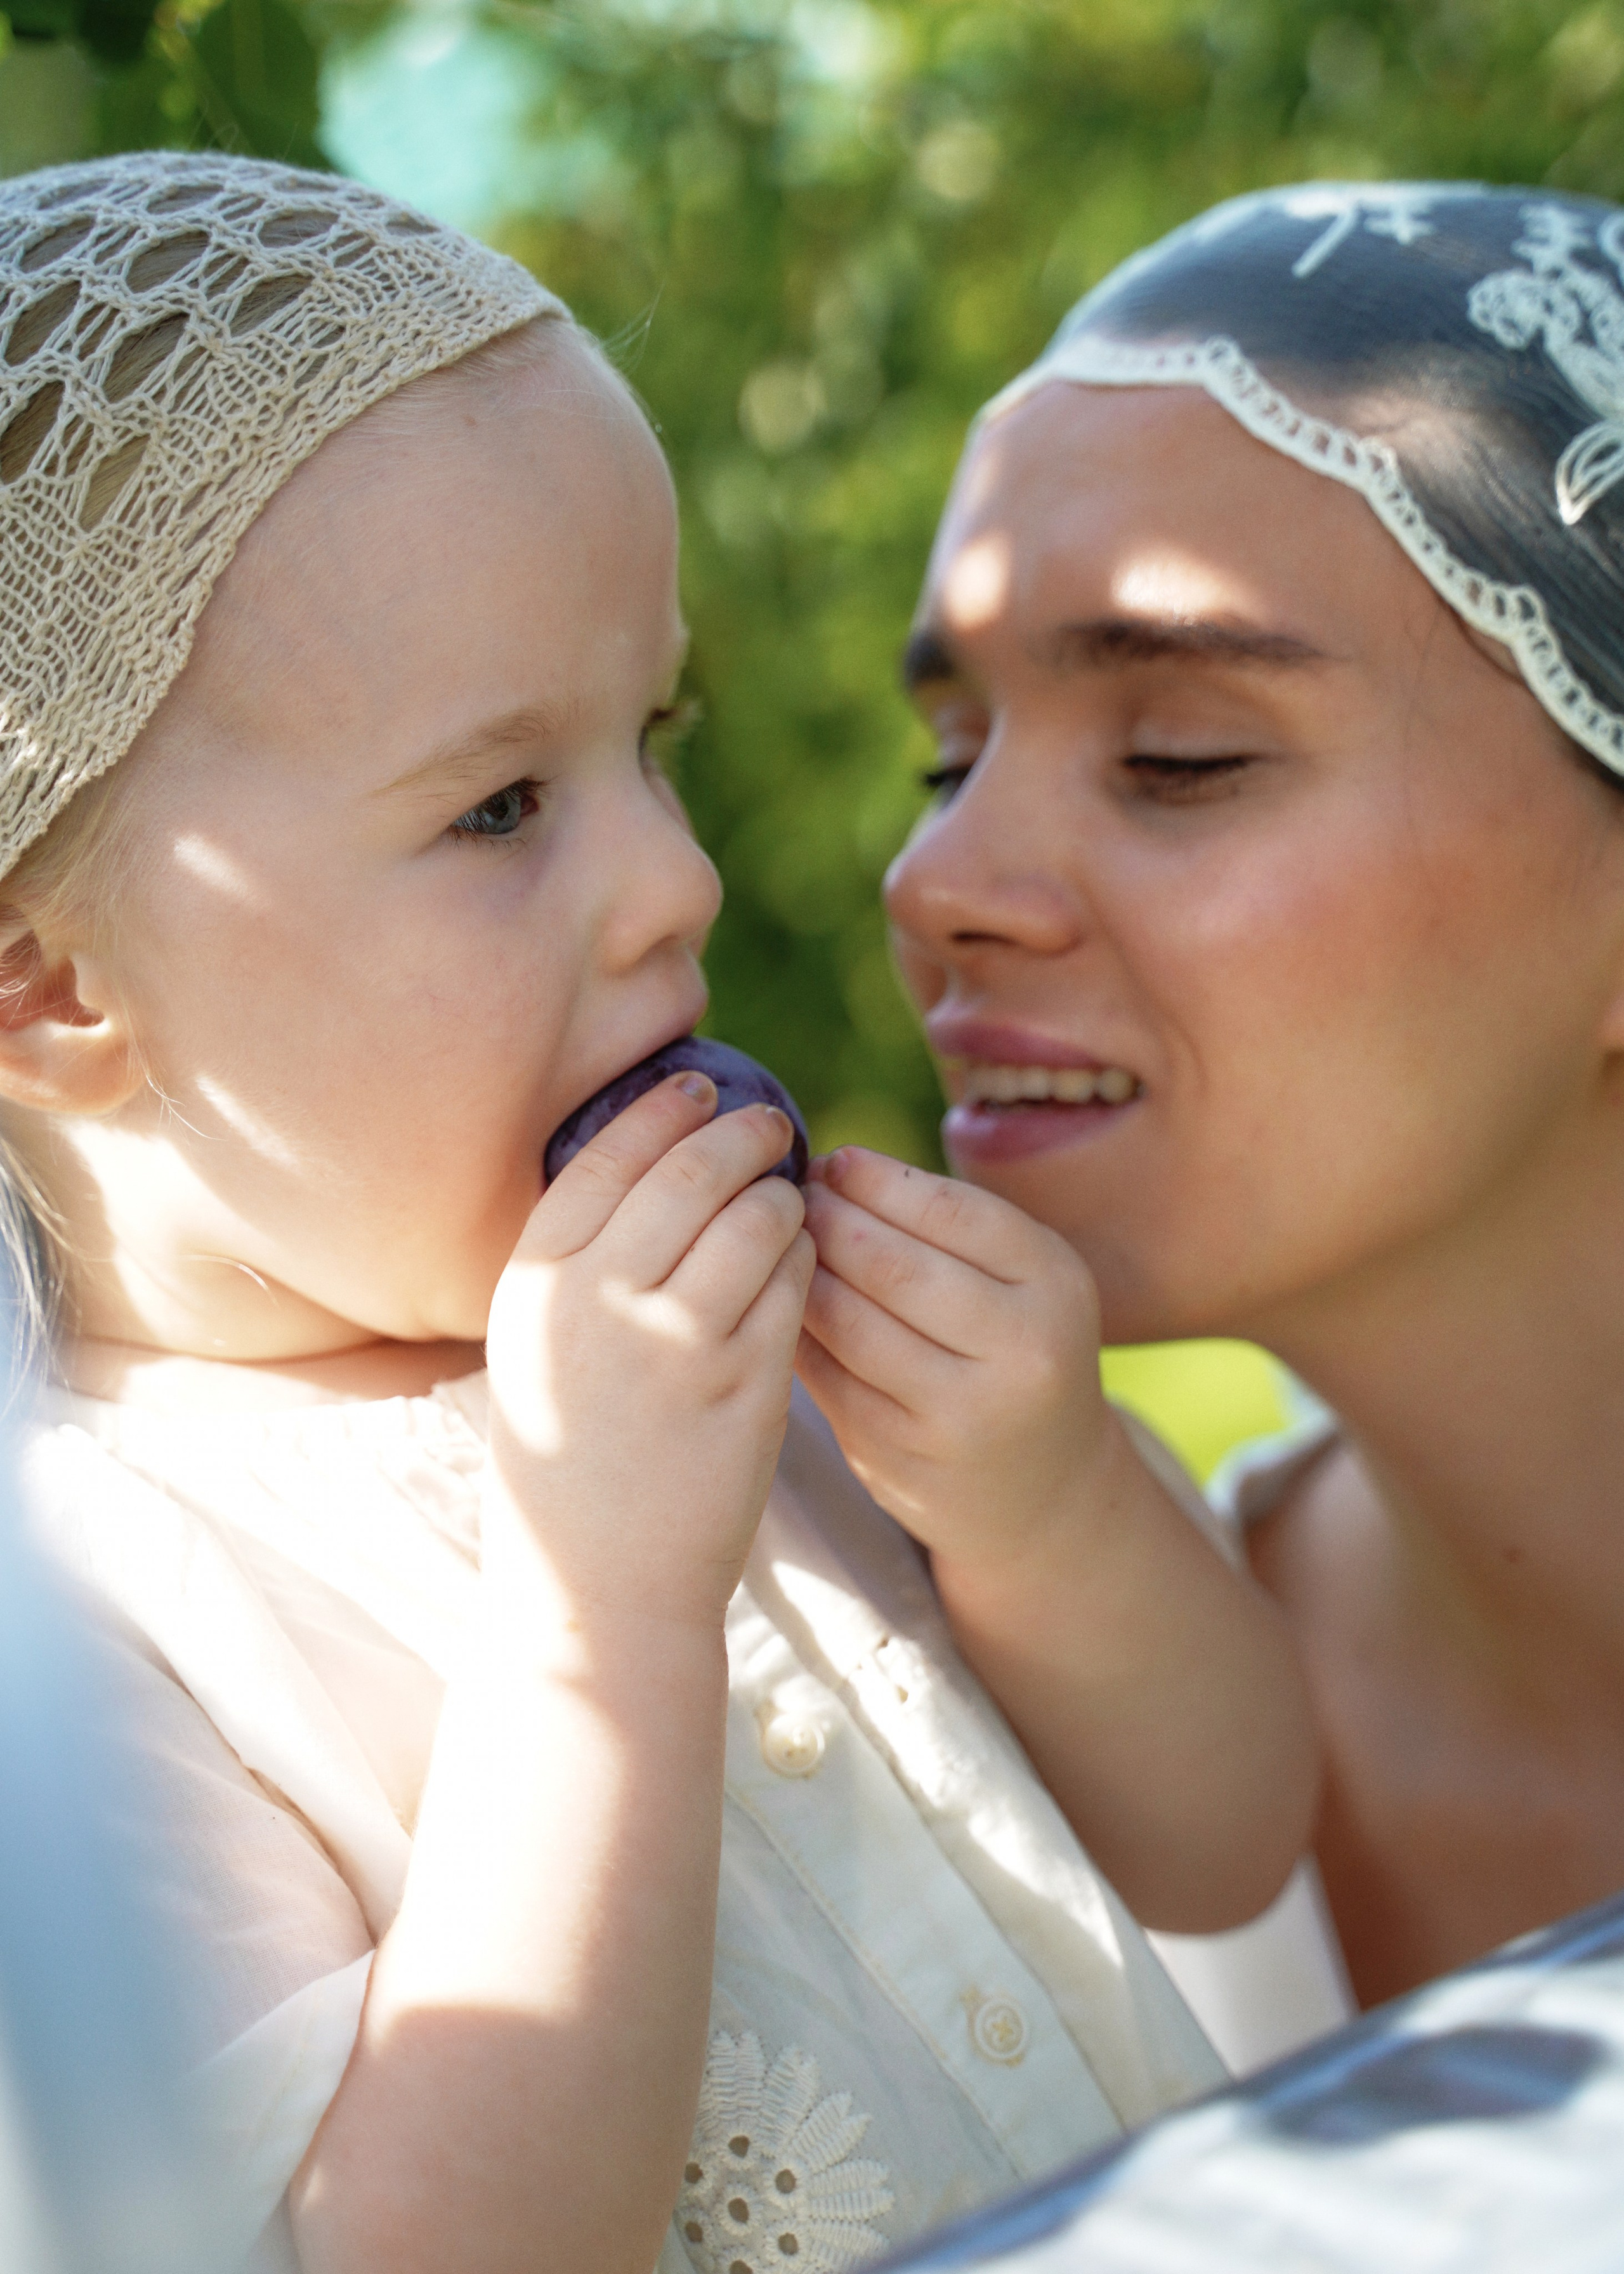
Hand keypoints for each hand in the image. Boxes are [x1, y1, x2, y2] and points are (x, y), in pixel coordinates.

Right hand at [485, 1072, 814, 1630]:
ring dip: (781, 1196)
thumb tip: (650, 1158)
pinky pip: (793, 1284)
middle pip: (687, 1173)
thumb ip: (580, 1261)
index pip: (603, 1158)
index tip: (696, 1085)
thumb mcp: (537, 1348)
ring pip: (754, 1219)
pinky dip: (804, 1257)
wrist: (598, 1585)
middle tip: (770, 1125)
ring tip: (788, 1200)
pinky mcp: (744, 1382)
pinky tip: (801, 1260)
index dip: (658, 1111)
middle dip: (738, 1135)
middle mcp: (596, 1301)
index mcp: (533, 1285)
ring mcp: (673, 1341)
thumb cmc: (570, 1461)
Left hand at [796, 1145, 1114, 1569]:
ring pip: (849, 1323)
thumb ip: (952, 1224)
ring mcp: (959, 1416)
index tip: (832, 1161)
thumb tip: (833, 1169)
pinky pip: (826, 1378)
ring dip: (802, 1272)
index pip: (950, 1211)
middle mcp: (1020, 1352)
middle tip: (790, 1197)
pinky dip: (798, 1331)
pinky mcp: (901, 1461)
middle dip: (828, 1220)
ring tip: (781, 1243)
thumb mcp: (1024, 1279)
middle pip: (893, 1265)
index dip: (876, 1180)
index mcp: (1055, 1285)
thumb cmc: (1017, 1350)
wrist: (1043, 1490)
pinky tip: (781, 1303)